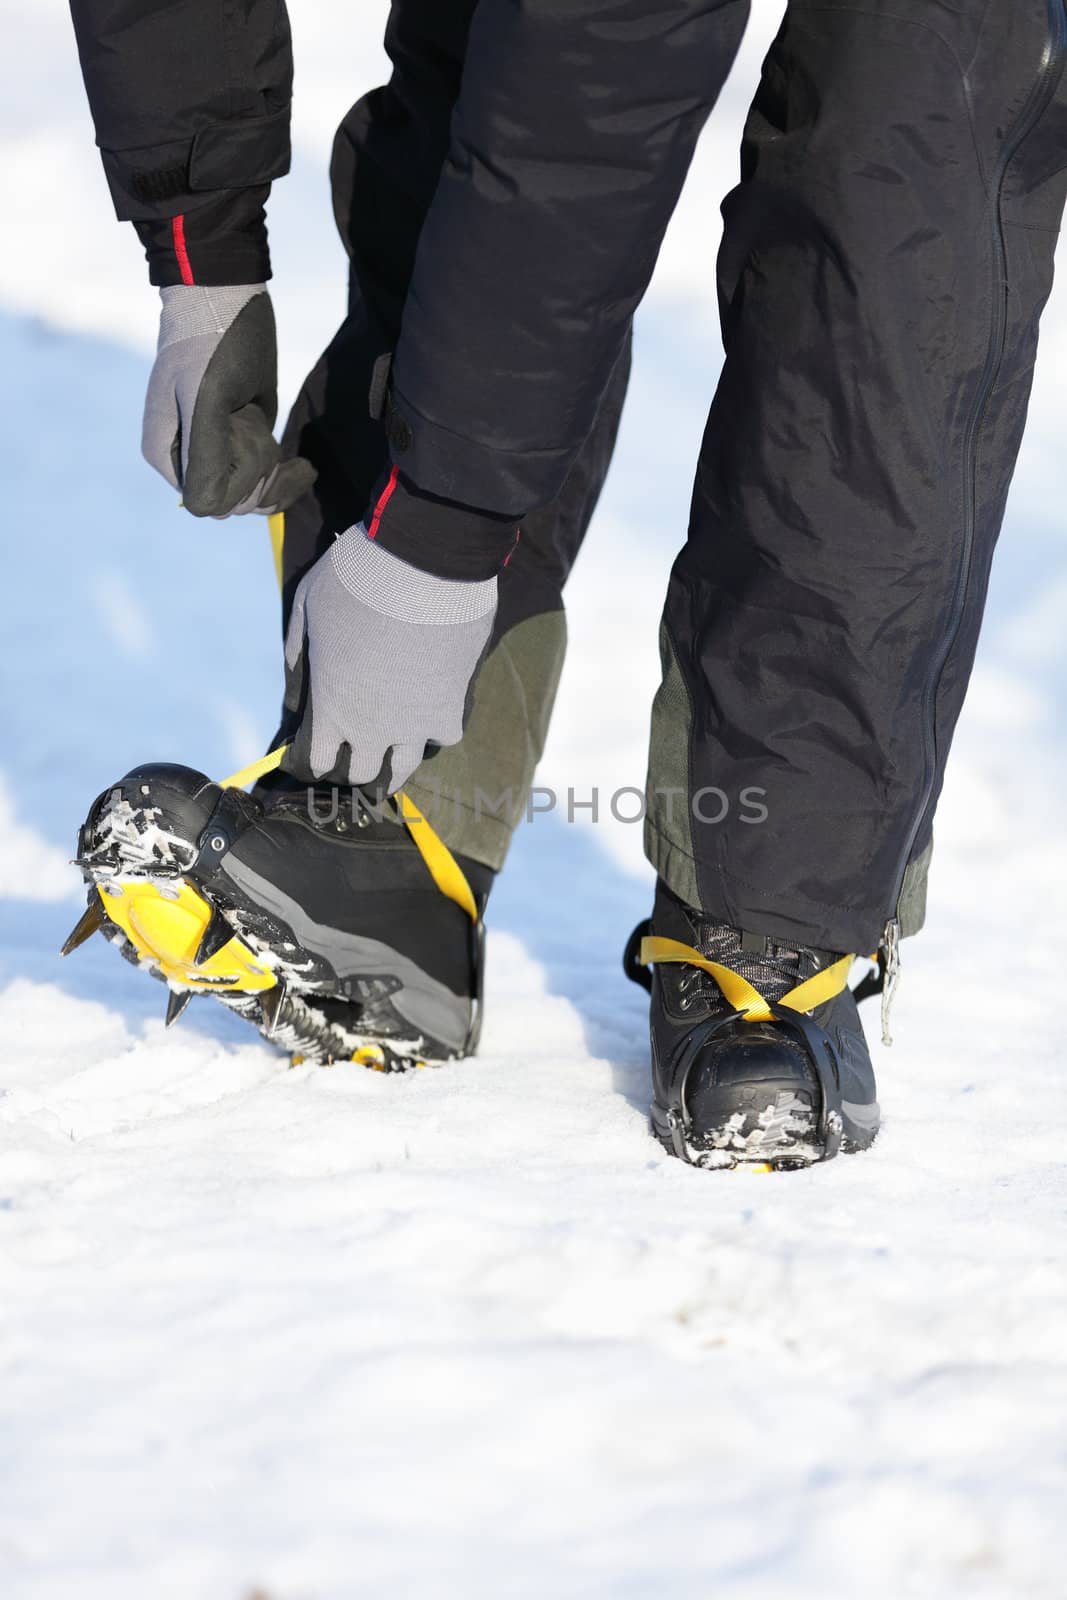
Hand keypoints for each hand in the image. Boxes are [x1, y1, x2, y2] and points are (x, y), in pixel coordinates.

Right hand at [142, 284, 315, 516]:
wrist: (229, 302)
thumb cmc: (212, 346)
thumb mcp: (206, 398)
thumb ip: (203, 456)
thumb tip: (204, 511)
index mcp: (167, 457)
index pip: (207, 501)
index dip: (235, 476)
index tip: (236, 429)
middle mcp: (189, 463)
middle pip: (235, 502)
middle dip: (255, 465)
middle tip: (248, 416)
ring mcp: (219, 457)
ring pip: (256, 496)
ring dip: (271, 463)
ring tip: (257, 417)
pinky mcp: (245, 449)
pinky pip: (269, 488)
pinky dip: (289, 481)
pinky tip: (304, 468)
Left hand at [282, 522, 497, 790]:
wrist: (423, 561)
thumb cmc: (355, 578)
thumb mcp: (306, 607)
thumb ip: (297, 655)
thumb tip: (295, 696)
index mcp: (331, 706)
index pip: (320, 760)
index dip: (316, 761)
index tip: (317, 756)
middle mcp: (372, 726)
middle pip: (363, 773)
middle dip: (354, 767)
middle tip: (357, 756)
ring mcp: (415, 722)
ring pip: (404, 768)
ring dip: (394, 767)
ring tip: (392, 764)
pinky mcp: (452, 707)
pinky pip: (443, 736)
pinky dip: (436, 730)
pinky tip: (432, 719)